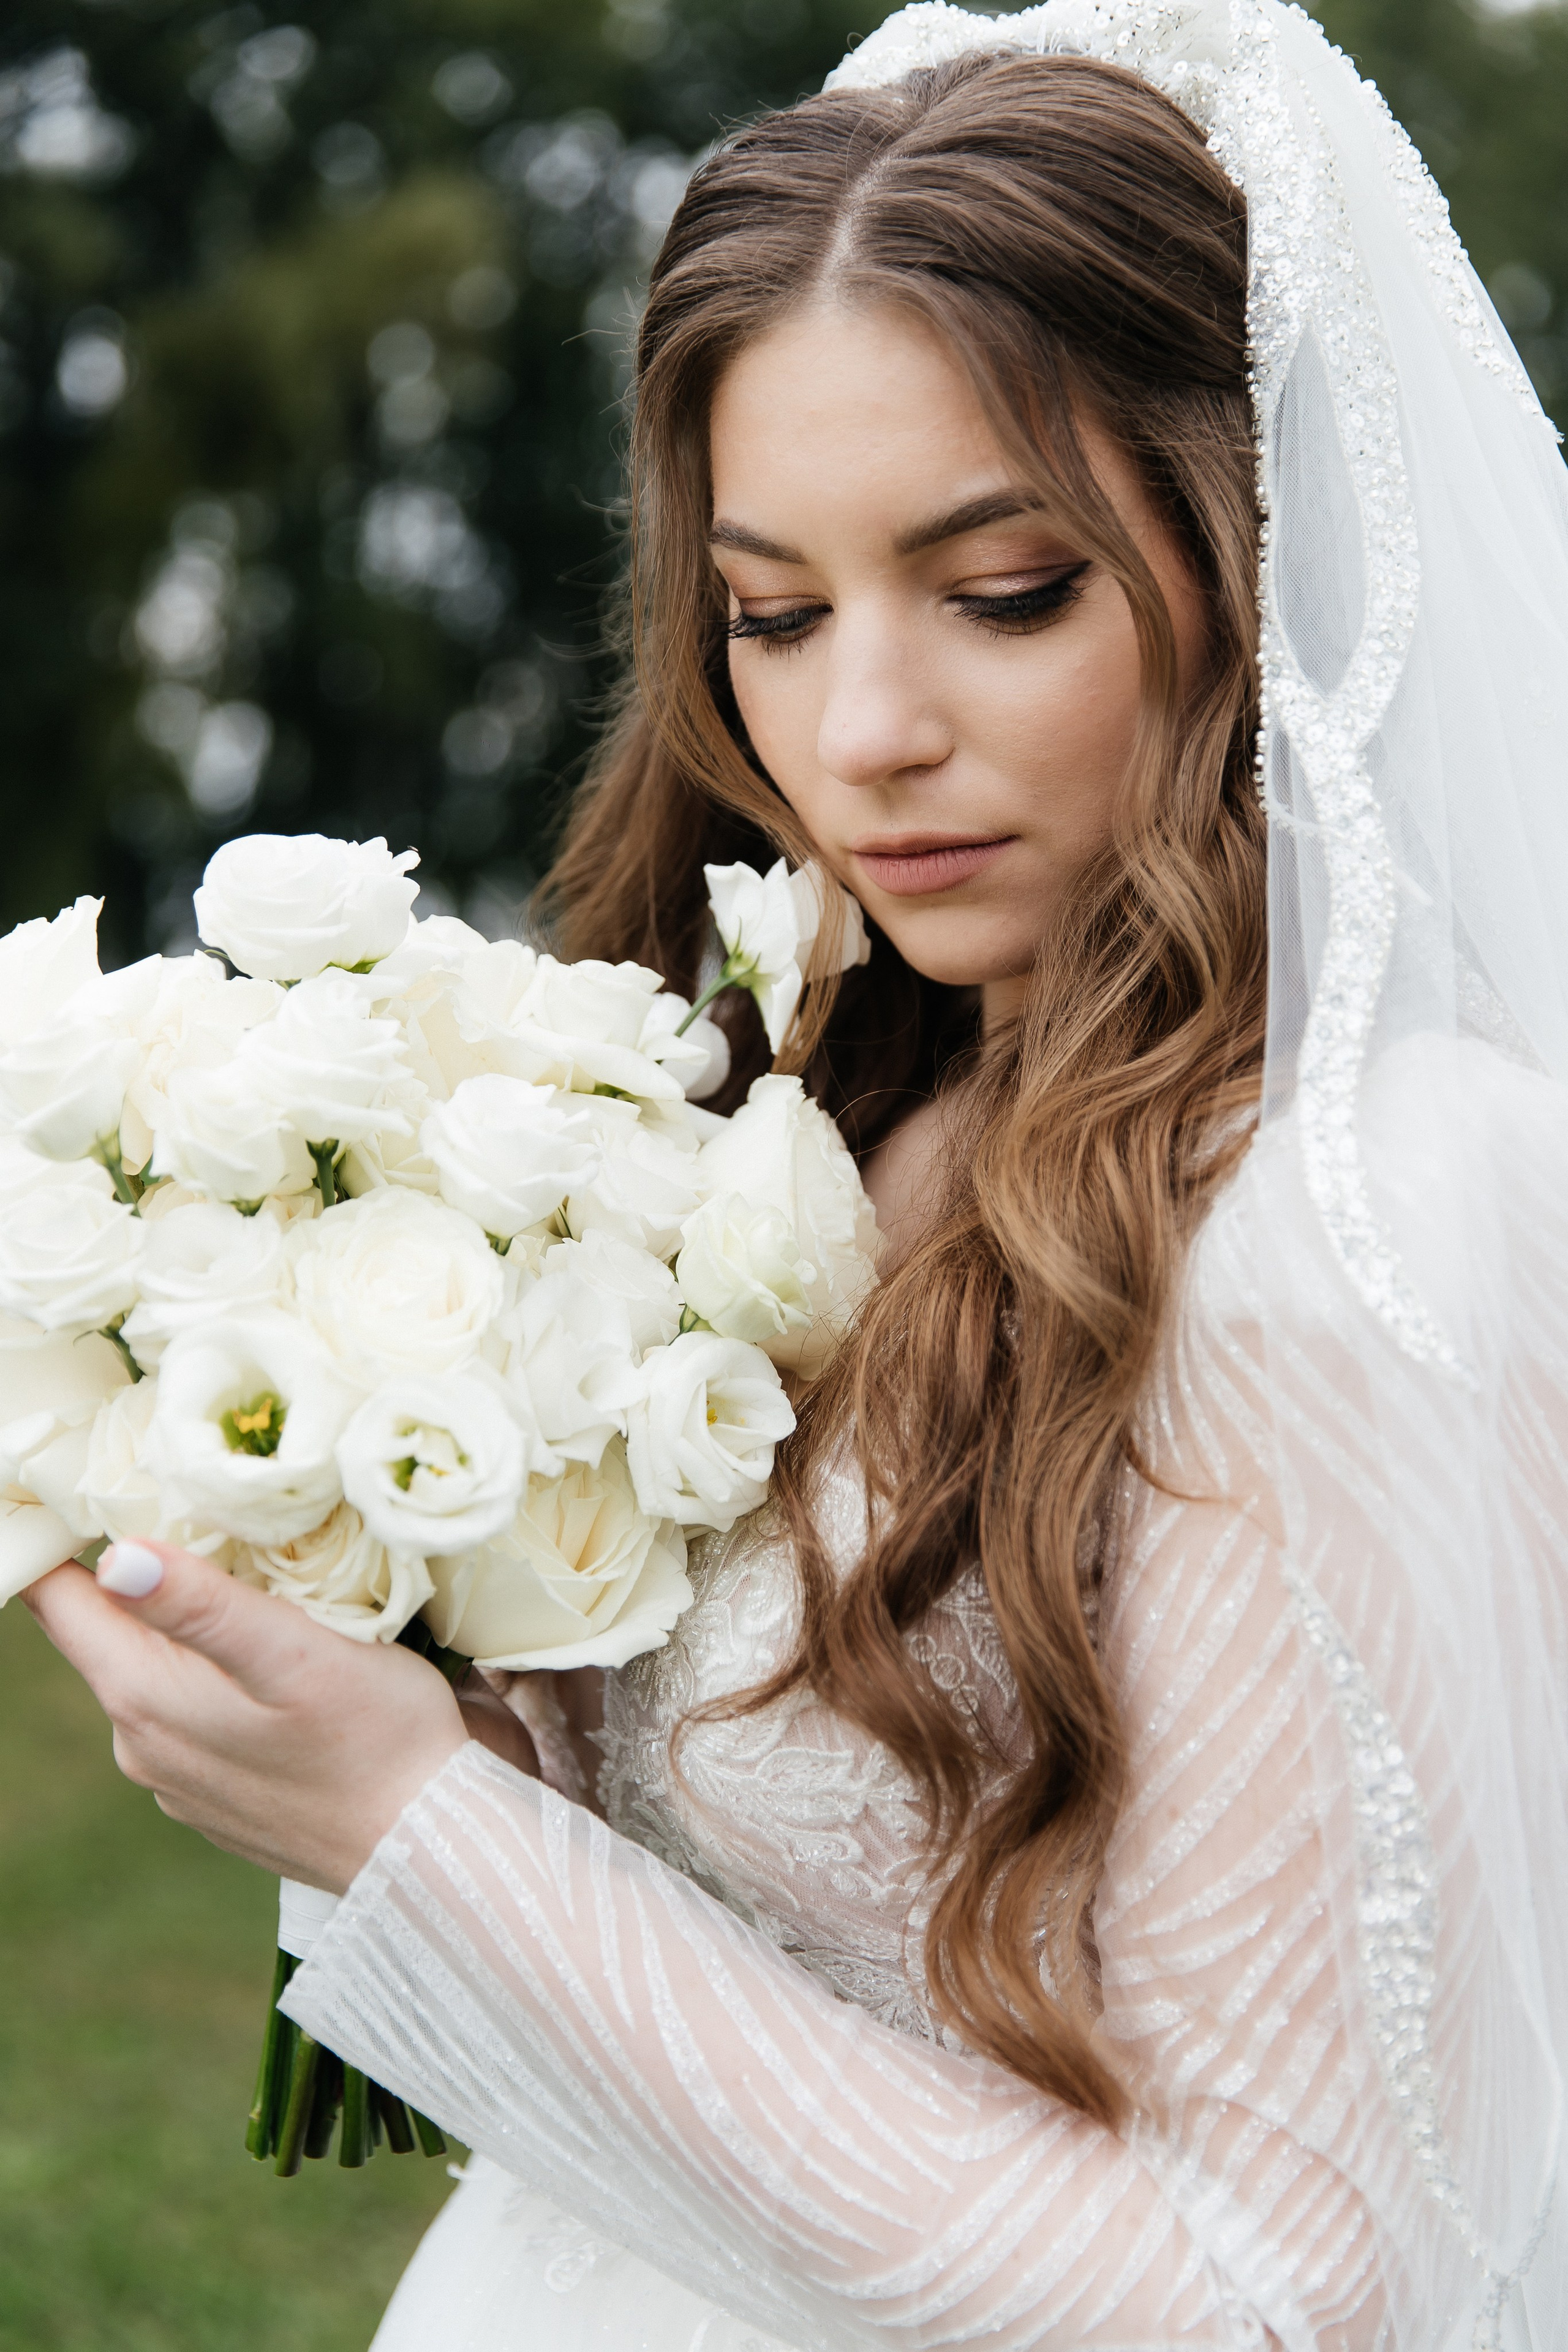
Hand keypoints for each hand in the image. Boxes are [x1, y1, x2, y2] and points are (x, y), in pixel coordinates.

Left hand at [24, 1541, 471, 1894]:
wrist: (431, 1849)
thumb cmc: (377, 1741)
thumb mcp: (294, 1655)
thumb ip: (202, 1608)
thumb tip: (113, 1559)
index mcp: (145, 1698)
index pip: (56, 1599)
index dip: (61, 1534)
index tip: (99, 1481)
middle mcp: (142, 1745)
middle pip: (105, 1630)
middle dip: (133, 1567)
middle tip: (189, 1501)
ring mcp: (178, 1778)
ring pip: (154, 1669)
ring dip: (181, 1623)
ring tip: (245, 1573)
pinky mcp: (218, 1796)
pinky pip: (192, 1712)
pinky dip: (214, 1672)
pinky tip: (270, 1660)